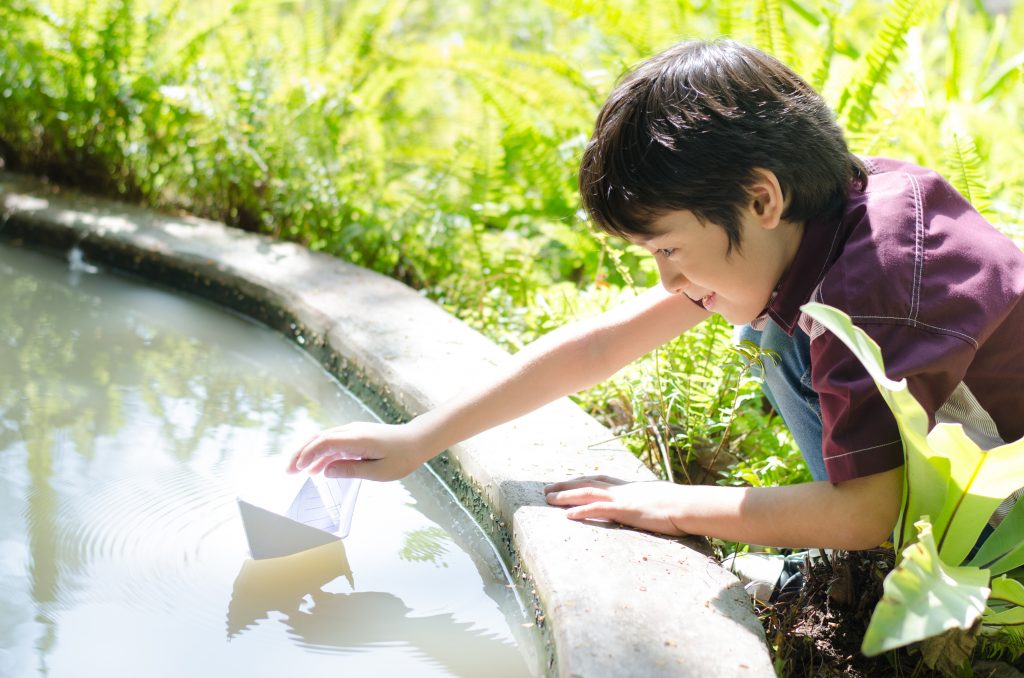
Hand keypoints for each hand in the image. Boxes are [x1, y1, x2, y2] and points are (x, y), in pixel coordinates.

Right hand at [287, 421, 428, 481]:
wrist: (417, 440)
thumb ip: (351, 470)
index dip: (309, 454)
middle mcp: (352, 431)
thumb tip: (326, 471)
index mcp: (357, 439)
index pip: (325, 442)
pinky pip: (334, 443)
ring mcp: (353, 432)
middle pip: (319, 438)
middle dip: (301, 453)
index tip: (299, 469)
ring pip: (324, 439)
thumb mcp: (379, 471)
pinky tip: (317, 468)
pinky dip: (322, 454)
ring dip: (309, 453)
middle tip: (288, 470)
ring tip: (297, 471)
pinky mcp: (356, 436)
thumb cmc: (402, 457)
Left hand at [544, 475, 690, 536]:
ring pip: (587, 493)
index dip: (581, 481)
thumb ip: (648, 501)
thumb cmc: (680, 505)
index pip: (600, 481)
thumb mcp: (659, 499)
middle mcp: (622, 489)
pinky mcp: (625, 510)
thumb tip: (648, 506)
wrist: (689, 505)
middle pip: (588, 483)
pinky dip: (582, 511)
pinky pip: (598, 509)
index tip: (566, 482)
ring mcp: (623, 498)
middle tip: (546, 489)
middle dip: (566, 485)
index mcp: (630, 486)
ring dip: (566, 496)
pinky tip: (568, 516)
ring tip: (549, 499)